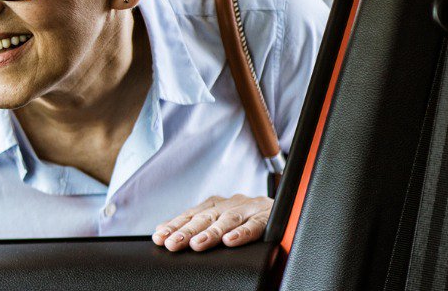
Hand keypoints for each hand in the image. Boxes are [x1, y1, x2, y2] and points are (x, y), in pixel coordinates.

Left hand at [151, 194, 271, 251]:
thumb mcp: (220, 221)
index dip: (175, 225)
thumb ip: (196, 226)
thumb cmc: (247, 220)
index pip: (191, 215)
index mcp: (217, 205)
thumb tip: (162, 233)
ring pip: (228, 220)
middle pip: (205, 217)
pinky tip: (230, 240)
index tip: (160, 237)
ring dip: (211, 232)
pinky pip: (255, 224)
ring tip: (197, 243)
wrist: (287, 212)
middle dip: (187, 230)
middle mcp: (231, 203)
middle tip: (173, 242)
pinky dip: (242, 232)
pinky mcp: (268, 217)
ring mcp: (250, 208)